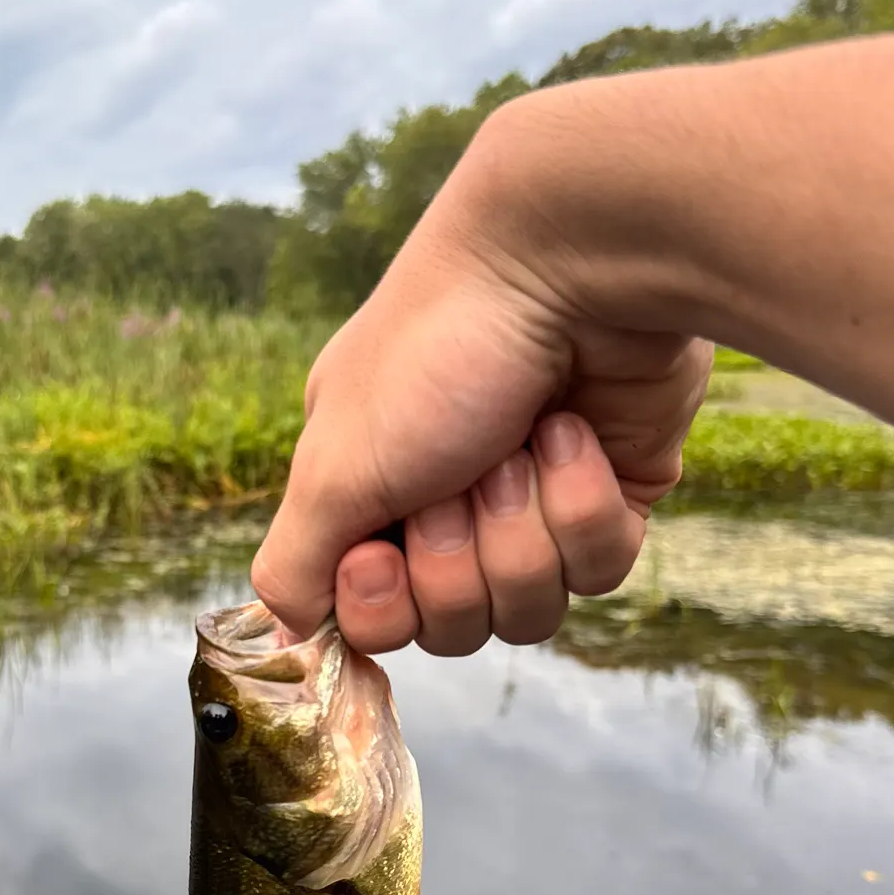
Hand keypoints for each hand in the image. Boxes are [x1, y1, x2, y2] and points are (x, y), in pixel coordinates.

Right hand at [250, 112, 712, 655]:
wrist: (569, 261)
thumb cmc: (434, 354)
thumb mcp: (334, 468)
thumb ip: (294, 564)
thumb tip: (283, 633)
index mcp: (368, 490)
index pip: (368, 617)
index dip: (381, 606)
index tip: (381, 553)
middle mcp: (444, 502)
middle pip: (452, 625)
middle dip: (458, 559)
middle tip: (457, 474)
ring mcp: (529, 502)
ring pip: (529, 608)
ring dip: (521, 528)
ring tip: (520, 442)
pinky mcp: (610, 495)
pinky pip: (600, 567)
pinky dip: (584, 506)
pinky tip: (576, 434)